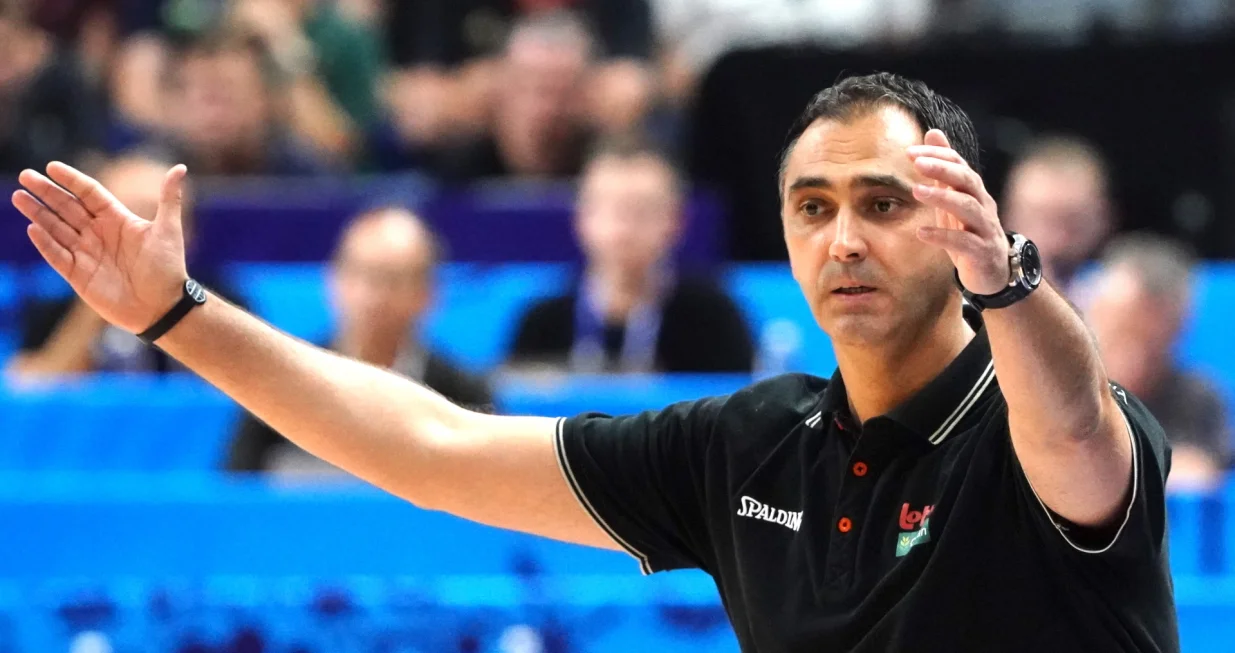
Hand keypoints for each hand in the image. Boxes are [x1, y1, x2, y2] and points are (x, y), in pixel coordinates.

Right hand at [12, 162, 189, 333]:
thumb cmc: (169, 268)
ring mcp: (87, 254)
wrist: (164, 307)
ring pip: (56, 228)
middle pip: (67, 207)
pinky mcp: (78, 275)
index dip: (72, 180)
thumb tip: (180, 167)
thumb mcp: (168, 229)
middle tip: (25, 176)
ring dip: (38, 213)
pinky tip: (33, 228)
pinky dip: (46, 243)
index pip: (89, 194)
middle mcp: (99, 234)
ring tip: (18, 197)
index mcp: (117, 220)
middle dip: (46, 192)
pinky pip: (58, 256)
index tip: (52, 167)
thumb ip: (169, 198)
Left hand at [908, 130, 1010, 295]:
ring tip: (916, 191)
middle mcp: (983, 205)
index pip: (959, 164)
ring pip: (968, 207)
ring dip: (942, 197)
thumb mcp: (955, 196)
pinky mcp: (982, 252)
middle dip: (943, 168)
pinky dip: (943, 236)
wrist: (994, 272)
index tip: (910, 152)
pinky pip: (964, 242)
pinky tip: (922, 233)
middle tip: (917, 162)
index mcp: (974, 191)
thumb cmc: (969, 231)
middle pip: (967, 180)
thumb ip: (945, 168)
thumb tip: (933, 132)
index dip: (938, 156)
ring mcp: (985, 228)